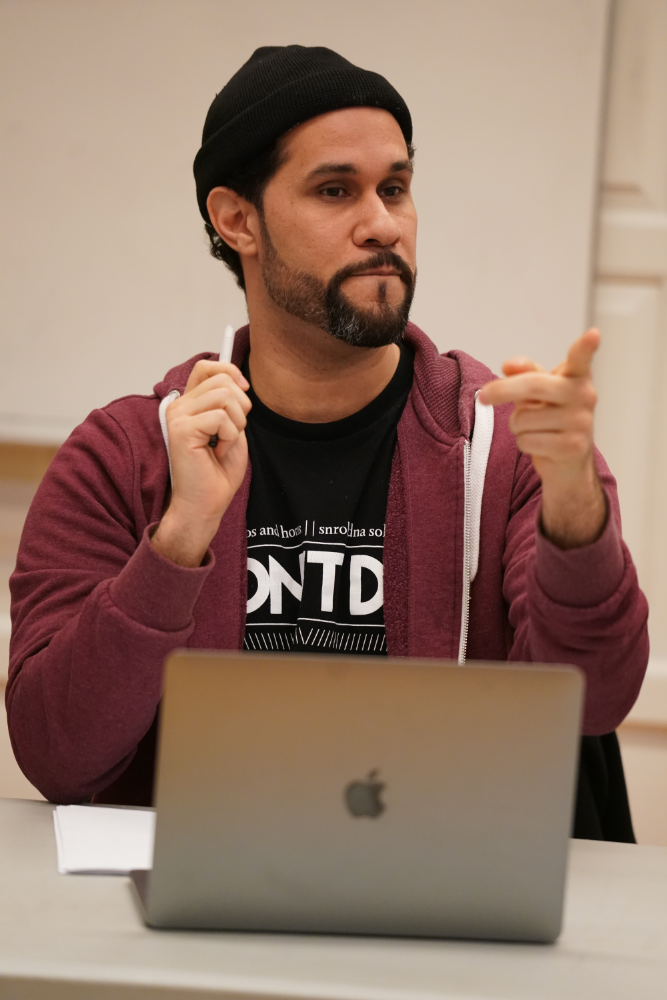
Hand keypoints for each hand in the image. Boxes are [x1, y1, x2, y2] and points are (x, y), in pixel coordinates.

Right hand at [152, 359, 250, 566]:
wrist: (206, 504)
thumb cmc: (217, 473)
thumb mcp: (232, 429)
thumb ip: (231, 404)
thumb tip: (238, 381)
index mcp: (189, 404)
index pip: (206, 367)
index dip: (230, 371)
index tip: (244, 392)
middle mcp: (179, 406)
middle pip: (222, 380)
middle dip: (241, 407)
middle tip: (233, 433)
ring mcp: (178, 416)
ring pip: (224, 396)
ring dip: (236, 424)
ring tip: (224, 444)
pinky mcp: (182, 429)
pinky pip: (221, 418)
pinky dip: (230, 437)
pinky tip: (218, 453)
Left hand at [479, 329, 605, 548]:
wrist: (568, 461)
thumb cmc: (551, 417)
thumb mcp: (539, 390)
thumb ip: (525, 373)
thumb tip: (508, 366)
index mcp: (576, 377)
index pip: (581, 359)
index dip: (586, 346)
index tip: (593, 334)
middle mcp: (584, 396)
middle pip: (533, 385)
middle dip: (501, 390)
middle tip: (483, 396)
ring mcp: (581, 422)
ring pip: (523, 418)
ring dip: (517, 426)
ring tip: (535, 428)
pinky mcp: (572, 447)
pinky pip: (527, 441)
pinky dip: (524, 444)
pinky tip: (540, 444)